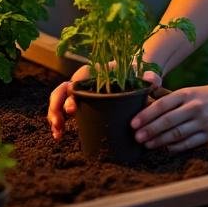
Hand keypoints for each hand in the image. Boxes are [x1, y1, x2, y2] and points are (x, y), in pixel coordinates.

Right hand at [47, 64, 162, 139]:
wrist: (135, 76)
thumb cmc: (137, 75)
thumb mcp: (144, 75)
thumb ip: (149, 78)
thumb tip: (153, 81)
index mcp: (96, 71)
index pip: (79, 78)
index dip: (72, 93)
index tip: (73, 109)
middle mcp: (84, 80)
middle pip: (63, 89)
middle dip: (57, 106)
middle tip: (60, 123)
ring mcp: (81, 92)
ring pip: (60, 100)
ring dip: (55, 115)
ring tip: (58, 133)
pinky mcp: (81, 103)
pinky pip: (65, 110)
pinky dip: (59, 121)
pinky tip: (60, 135)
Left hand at [130, 76, 207, 152]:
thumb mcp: (192, 91)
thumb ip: (172, 98)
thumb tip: (147, 102)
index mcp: (187, 93)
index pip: (162, 105)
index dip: (146, 115)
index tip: (133, 123)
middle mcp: (194, 106)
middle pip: (167, 120)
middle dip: (149, 130)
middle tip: (136, 137)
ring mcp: (203, 121)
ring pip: (177, 133)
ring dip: (160, 140)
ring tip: (147, 145)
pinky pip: (190, 143)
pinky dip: (176, 147)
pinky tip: (166, 148)